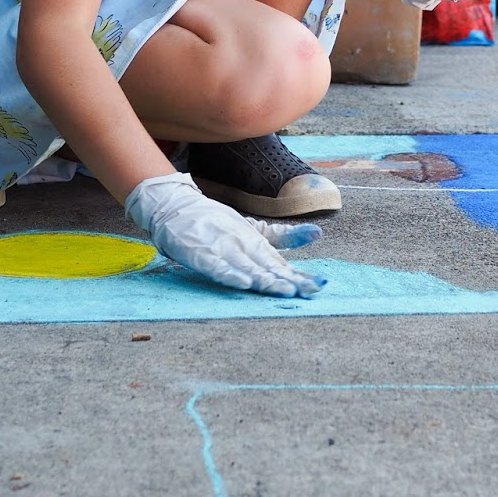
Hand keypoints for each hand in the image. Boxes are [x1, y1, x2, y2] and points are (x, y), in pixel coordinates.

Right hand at [124, 174, 325, 296]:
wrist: (178, 206)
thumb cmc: (216, 221)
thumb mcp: (253, 228)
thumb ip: (283, 235)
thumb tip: (318, 233)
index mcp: (256, 242)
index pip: (281, 263)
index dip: (299, 276)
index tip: (319, 285)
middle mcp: (243, 246)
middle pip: (268, 267)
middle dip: (288, 280)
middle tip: (309, 291)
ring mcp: (222, 249)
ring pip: (247, 268)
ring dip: (266, 280)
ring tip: (285, 290)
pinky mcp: (201, 253)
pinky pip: (217, 267)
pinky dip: (230, 275)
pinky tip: (243, 283)